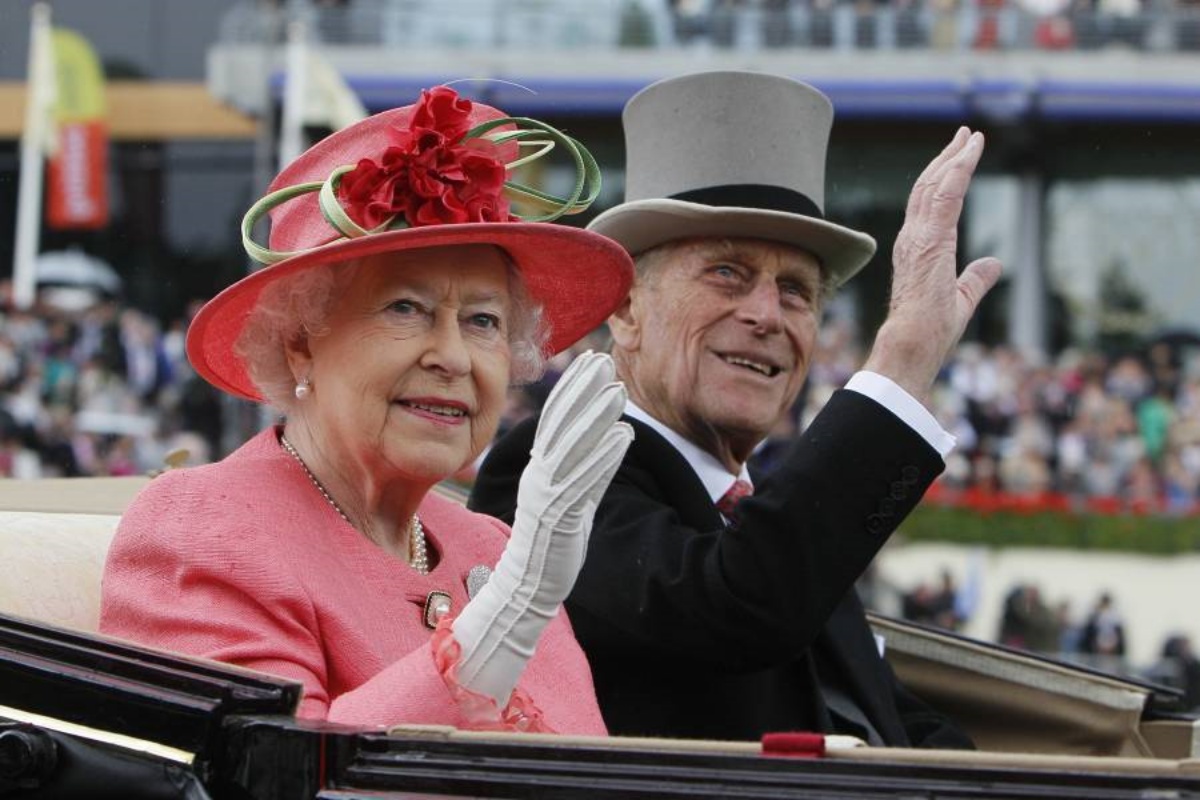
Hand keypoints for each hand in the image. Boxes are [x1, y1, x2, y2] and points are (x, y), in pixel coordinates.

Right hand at [452, 351, 632, 705]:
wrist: (527, 588)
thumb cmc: (550, 543)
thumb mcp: (565, 496)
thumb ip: (581, 467)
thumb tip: (606, 437)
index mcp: (538, 468)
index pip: (554, 418)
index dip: (573, 387)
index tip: (592, 360)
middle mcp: (540, 476)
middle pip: (562, 424)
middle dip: (583, 390)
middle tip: (605, 361)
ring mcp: (549, 496)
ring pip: (574, 448)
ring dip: (596, 416)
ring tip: (619, 390)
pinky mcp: (562, 518)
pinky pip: (585, 482)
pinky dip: (604, 457)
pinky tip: (624, 436)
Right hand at [863, 127, 1002, 406]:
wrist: (912, 343)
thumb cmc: (930, 332)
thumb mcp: (961, 300)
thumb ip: (976, 279)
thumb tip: (992, 264)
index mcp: (918, 250)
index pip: (929, 205)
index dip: (944, 178)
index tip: (959, 158)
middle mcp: (912, 238)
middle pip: (928, 187)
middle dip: (947, 159)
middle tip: (964, 136)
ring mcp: (918, 236)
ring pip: (935, 184)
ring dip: (954, 157)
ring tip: (970, 137)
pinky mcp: (931, 239)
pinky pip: (945, 193)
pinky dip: (959, 168)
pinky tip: (971, 151)